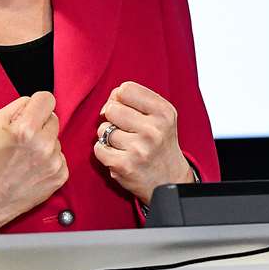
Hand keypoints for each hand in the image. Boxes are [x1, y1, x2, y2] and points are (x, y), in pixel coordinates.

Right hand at [0, 92, 68, 234]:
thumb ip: (18, 106)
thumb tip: (35, 102)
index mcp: (26, 129)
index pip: (47, 99)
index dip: (37, 104)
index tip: (32, 112)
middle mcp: (44, 144)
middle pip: (54, 118)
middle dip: (40, 125)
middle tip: (24, 139)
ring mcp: (54, 162)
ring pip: (56, 139)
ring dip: (45, 144)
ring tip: (25, 157)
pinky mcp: (60, 176)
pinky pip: (61, 157)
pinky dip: (49, 160)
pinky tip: (33, 169)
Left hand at [92, 81, 193, 203]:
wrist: (169, 180)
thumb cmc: (159, 143)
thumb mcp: (160, 116)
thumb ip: (137, 100)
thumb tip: (109, 100)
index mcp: (164, 112)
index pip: (126, 89)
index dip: (120, 98)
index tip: (126, 109)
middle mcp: (154, 130)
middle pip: (112, 108)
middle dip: (113, 118)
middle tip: (125, 129)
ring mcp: (139, 149)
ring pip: (103, 129)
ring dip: (109, 137)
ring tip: (125, 145)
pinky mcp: (125, 165)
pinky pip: (98, 148)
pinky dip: (104, 152)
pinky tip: (119, 156)